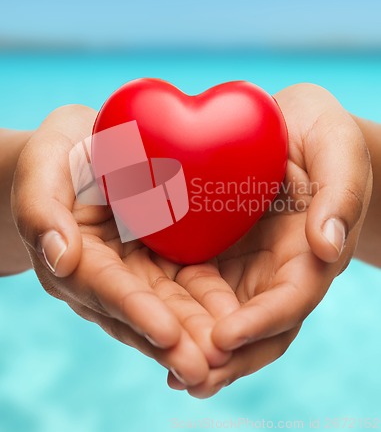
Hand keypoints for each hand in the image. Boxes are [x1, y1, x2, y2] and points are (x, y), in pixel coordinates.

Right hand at [11, 105, 239, 385]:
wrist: (90, 147)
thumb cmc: (63, 152)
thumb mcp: (44, 162)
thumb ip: (41, 206)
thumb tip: (61, 258)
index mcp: (74, 256)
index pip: (104, 286)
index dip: (134, 309)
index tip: (166, 333)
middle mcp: (106, 275)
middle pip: (140, 311)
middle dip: (173, 341)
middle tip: (207, 368)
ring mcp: (136, 271)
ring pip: (167, 308)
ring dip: (195, 335)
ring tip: (226, 359)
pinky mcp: (161, 261)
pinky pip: (186, 286)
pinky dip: (208, 307)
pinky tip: (236, 324)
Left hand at [167, 83, 371, 397]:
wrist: (290, 127)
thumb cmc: (321, 135)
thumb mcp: (337, 148)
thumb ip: (340, 193)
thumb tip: (329, 247)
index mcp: (312, 252)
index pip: (291, 299)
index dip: (261, 323)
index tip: (224, 339)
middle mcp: (278, 269)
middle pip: (257, 327)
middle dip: (226, 357)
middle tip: (185, 377)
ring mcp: (247, 264)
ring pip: (225, 317)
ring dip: (199, 347)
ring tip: (167, 370)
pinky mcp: (217, 250)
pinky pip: (199, 287)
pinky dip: (180, 312)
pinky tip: (152, 326)